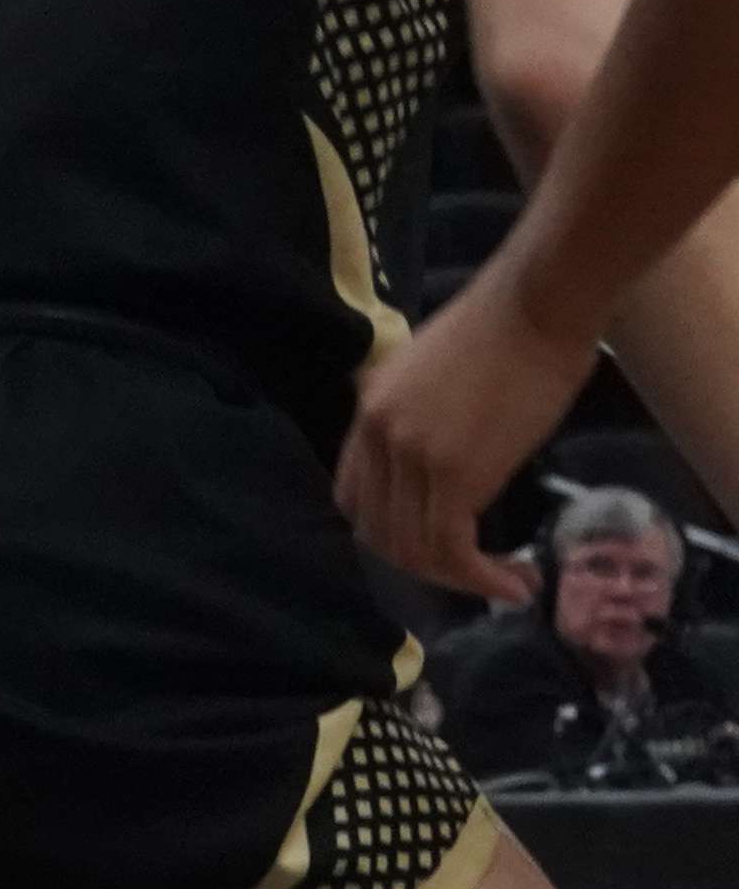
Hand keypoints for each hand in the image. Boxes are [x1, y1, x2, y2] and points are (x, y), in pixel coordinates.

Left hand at [344, 250, 603, 602]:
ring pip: (415, 549)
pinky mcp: (457, 473)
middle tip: (473, 571)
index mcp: (367, 413)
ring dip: (460, 579)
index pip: (353, 497)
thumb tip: (432, 451)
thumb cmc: (502, 332)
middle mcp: (377, 438)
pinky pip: (452, 547)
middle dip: (425, 565)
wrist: (535, 306)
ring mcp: (412, 457)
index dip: (387, 532)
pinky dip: (481, 577)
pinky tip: (515, 582)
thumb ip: (413, 416)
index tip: (431, 544)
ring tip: (505, 582)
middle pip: (380, 532)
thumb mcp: (427, 372)